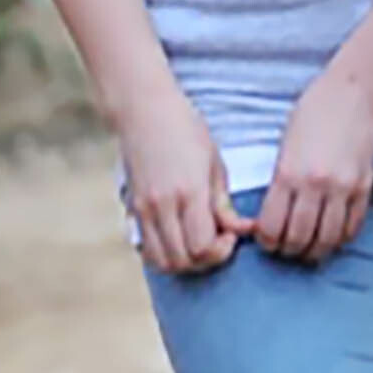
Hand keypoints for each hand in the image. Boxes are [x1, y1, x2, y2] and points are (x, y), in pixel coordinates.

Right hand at [118, 74, 240, 278]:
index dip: (221, 252)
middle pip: (183, 260)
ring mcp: (143, 209)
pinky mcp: (133, 209)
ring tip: (198, 244)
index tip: (231, 237)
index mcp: (189, 191)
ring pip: (162, 261)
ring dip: (184, 263)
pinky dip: (164, 255)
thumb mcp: (214, 162)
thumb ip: (224, 203)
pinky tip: (179, 239)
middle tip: (218, 242)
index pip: (202, 246)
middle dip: (206, 261)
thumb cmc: (185, 129)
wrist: (143, 109)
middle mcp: (162, 205)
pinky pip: (146, 249)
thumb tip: (239, 231)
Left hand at [250, 64, 372, 262]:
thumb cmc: (313, 115)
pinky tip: (332, 237)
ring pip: (327, 240)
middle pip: (299, 239)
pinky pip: (352, 228)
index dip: (267, 241)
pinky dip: (340, 239)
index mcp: (288, 174)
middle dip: (289, 250)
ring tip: (308, 249)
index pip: (273, 226)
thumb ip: (280, 183)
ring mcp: (343, 189)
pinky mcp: (365, 189)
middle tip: (285, 249)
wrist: (354, 96)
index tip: (266, 241)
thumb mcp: (285, 148)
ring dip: (315, 251)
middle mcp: (315, 185)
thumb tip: (271, 218)